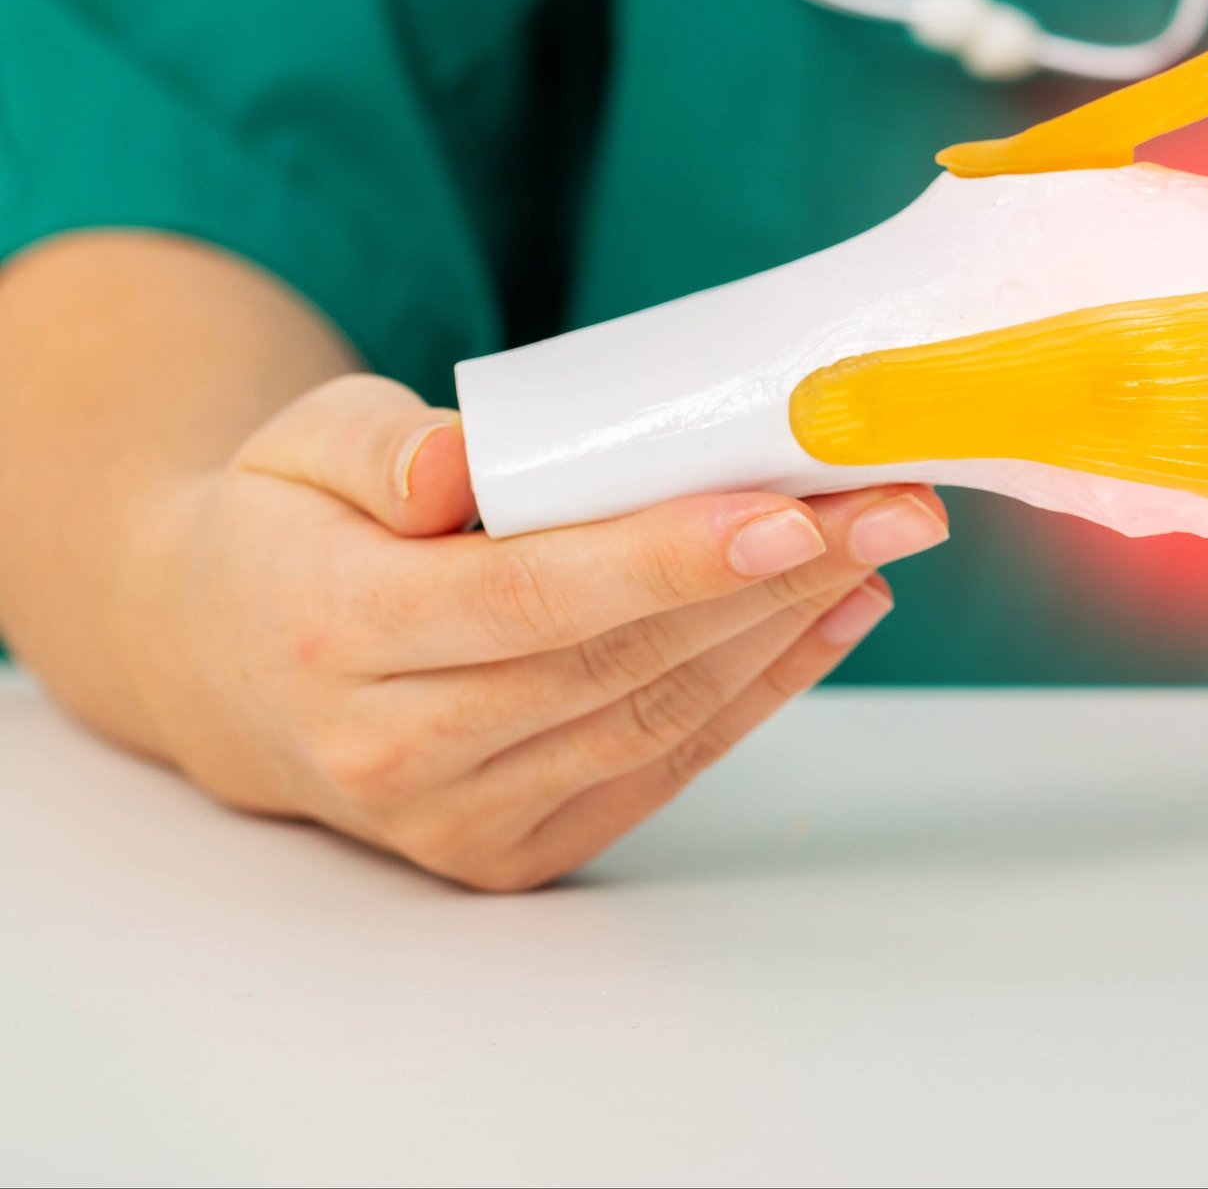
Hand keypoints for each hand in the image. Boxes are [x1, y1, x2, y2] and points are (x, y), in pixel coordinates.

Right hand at [119, 374, 947, 888]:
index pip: (532, 599)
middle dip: (777, 580)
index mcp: (332, 633)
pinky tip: (832, 616)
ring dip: (787, 632)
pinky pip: (658, 766)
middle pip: (618, 661)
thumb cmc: (291, 526)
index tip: (793, 514)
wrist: (226, 661)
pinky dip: (759, 691)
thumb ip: (382, 446)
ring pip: (655, 719)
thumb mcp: (304, 443)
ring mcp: (451, 818)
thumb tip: (458, 469)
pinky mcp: (507, 851)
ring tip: (881, 546)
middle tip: (891, 505)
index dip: (670, 561)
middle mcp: (390, 749)